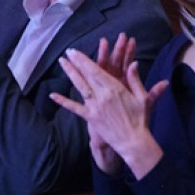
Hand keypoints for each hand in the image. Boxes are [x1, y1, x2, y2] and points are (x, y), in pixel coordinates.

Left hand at [50, 36, 166, 177]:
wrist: (133, 142)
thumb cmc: (140, 119)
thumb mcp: (142, 98)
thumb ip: (135, 80)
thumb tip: (133, 63)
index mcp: (115, 89)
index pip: (96, 70)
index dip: (84, 60)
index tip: (77, 51)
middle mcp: (102, 96)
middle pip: (86, 75)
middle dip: (76, 62)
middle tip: (67, 52)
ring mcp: (95, 107)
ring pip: (80, 86)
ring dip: (70, 73)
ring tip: (62, 62)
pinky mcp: (90, 118)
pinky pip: (74, 108)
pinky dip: (63, 101)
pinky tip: (52, 95)